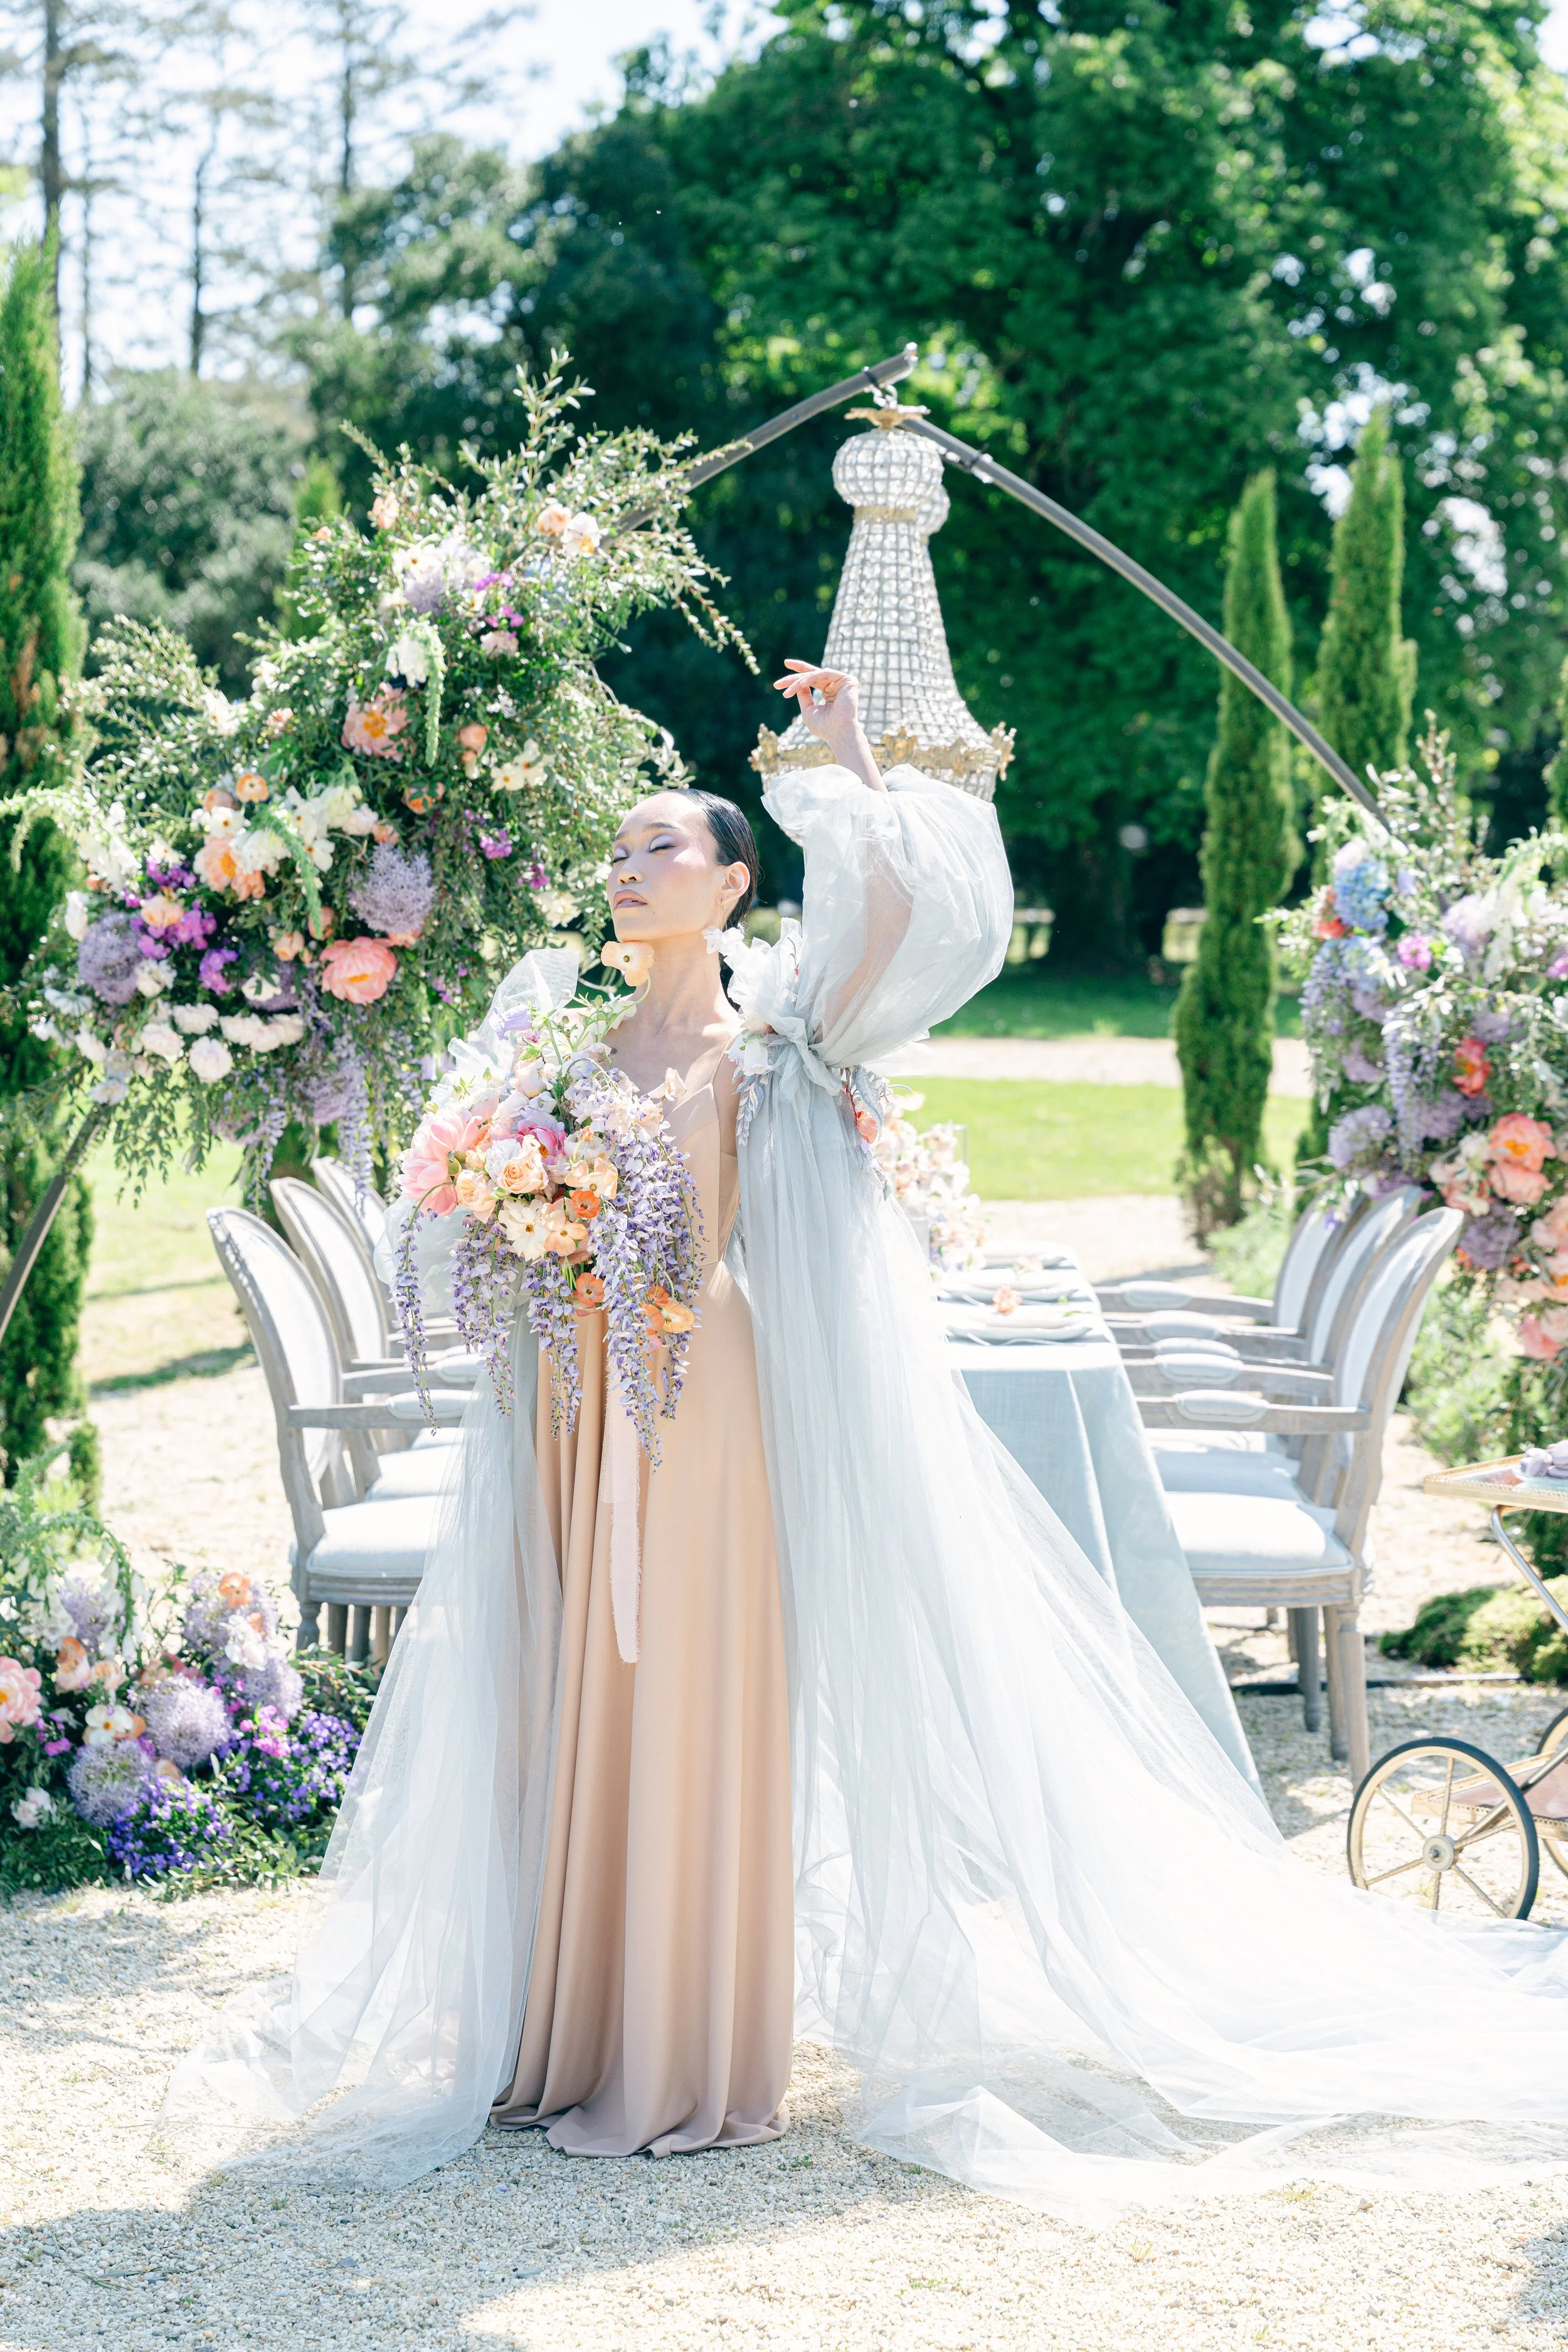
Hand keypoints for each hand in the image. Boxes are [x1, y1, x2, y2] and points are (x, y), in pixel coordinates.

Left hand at [773, 661, 884, 791]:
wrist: (838, 733)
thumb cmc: (824, 727)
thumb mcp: (808, 709)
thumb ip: (803, 695)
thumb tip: (797, 683)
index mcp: (829, 693)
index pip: (813, 680)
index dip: (798, 675)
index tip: (782, 678)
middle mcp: (836, 686)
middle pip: (814, 673)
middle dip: (798, 669)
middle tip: (785, 662)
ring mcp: (843, 683)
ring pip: (817, 674)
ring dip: (800, 681)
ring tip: (788, 691)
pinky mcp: (848, 680)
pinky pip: (825, 673)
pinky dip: (812, 677)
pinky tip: (802, 684)